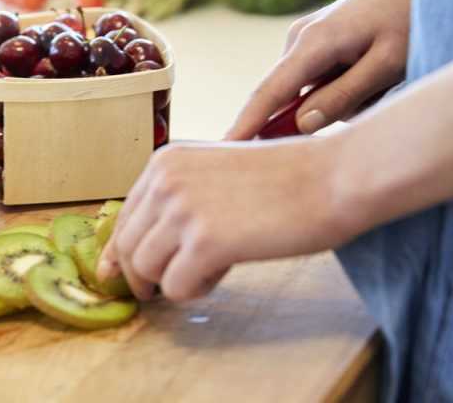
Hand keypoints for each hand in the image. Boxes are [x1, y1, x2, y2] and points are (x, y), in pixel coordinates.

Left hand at [97, 139, 359, 301]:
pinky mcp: (205, 242)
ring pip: (146, 270)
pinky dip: (197, 291)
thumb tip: (133, 251)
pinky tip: (224, 271)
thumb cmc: (286, 180)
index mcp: (165, 161)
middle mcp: (166, 181)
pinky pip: (176, 287)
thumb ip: (177, 201)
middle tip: (168, 287)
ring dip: (175, 281)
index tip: (119, 275)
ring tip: (213, 267)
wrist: (333, 177)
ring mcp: (183, 210)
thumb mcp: (215, 173)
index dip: (120, 252)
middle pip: (127, 247)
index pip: (123, 217)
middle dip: (143, 275)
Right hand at [226, 0, 413, 139]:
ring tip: (382, 81)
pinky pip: (318, 81)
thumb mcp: (386, 65)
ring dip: (342, 100)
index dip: (245, 126)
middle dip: (322, 112)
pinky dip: (343, 88)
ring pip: (309, 93)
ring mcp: (304, 39)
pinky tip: (373, 74)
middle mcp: (298, 39)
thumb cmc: (411, 17)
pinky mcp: (315, 42)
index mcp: (313, 43)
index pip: (268, 94)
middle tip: (372, 97)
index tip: (222, 150)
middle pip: (289, 99)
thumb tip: (301, 125)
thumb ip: (343, 97)